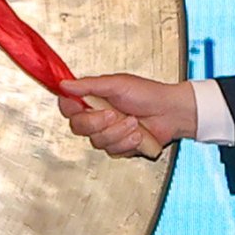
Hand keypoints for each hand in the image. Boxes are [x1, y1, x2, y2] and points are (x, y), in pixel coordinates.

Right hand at [63, 72, 196, 160]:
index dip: (70, 108)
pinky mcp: (118, 146)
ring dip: (118, 132)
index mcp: (93, 98)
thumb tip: (64, 84)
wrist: (170, 112)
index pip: (68, 106)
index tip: (79, 105)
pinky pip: (112, 151)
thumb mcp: (116, 84)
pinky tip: (138, 134)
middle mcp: (97, 116)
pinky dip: (127, 142)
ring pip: (97, 141)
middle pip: (78, 126)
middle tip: (114, 113)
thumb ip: (89, 85)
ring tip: (133, 122)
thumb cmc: (147, 94)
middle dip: (97, 122)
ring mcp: (107, 133)